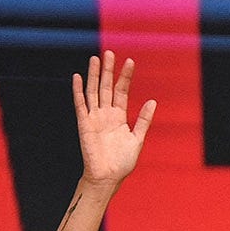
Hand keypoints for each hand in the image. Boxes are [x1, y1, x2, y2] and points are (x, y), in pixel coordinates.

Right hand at [73, 49, 154, 189]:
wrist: (108, 177)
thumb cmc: (123, 162)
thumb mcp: (137, 139)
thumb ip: (144, 120)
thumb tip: (152, 101)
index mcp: (119, 117)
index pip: (122, 92)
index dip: (125, 77)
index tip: (130, 62)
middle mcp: (106, 114)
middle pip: (107, 87)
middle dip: (109, 71)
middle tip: (110, 53)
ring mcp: (94, 117)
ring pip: (94, 91)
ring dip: (94, 75)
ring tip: (96, 59)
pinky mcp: (84, 124)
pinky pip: (80, 104)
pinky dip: (78, 91)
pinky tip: (78, 77)